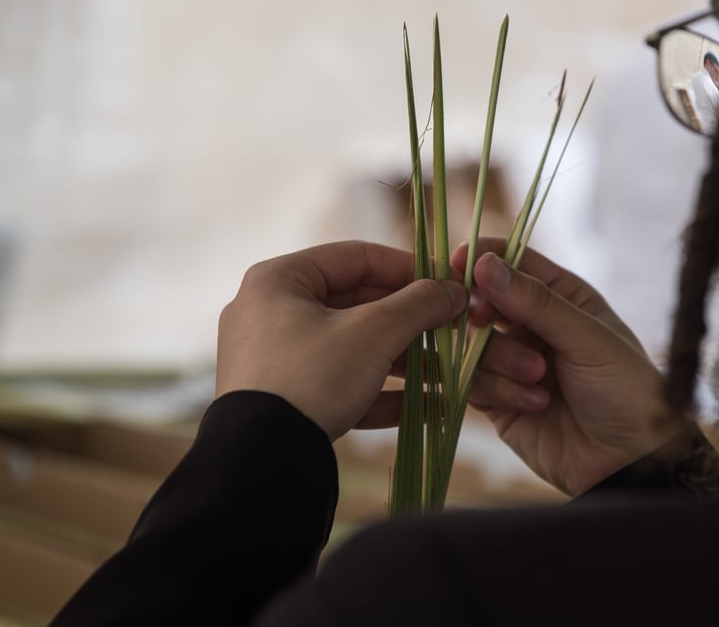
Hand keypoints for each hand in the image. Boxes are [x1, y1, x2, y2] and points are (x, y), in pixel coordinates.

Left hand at [216, 241, 465, 439]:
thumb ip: (419, 304)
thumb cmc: (313, 377)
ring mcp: (274, 359)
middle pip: (355, 303)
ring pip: (351, 346)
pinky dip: (380, 390)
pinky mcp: (284, 399)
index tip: (446, 283)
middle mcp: (270, 313)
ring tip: (445, 369)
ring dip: (402, 358)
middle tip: (449, 326)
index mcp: (280, 280)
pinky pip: (340, 383)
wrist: (262, 461)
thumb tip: (455, 290)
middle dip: (409, 319)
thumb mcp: (374, 333)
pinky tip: (427, 405)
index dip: (407, 267)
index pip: (356, 257)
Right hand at [452, 239, 691, 495]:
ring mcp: (513, 363)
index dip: (483, 259)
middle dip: (481, 312)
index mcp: (562, 297)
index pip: (513, 262)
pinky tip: (535, 404)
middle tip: (482, 320)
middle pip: (482, 301)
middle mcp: (534, 325)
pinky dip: (496, 390)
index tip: (461, 264)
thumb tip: (484, 263)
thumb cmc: (626, 390)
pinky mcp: (498, 401)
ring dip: (499, 360)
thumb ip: (536, 302)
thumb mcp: (588, 338)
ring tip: (538, 379)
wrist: (630, 462)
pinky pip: (471, 383)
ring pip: (472, 344)